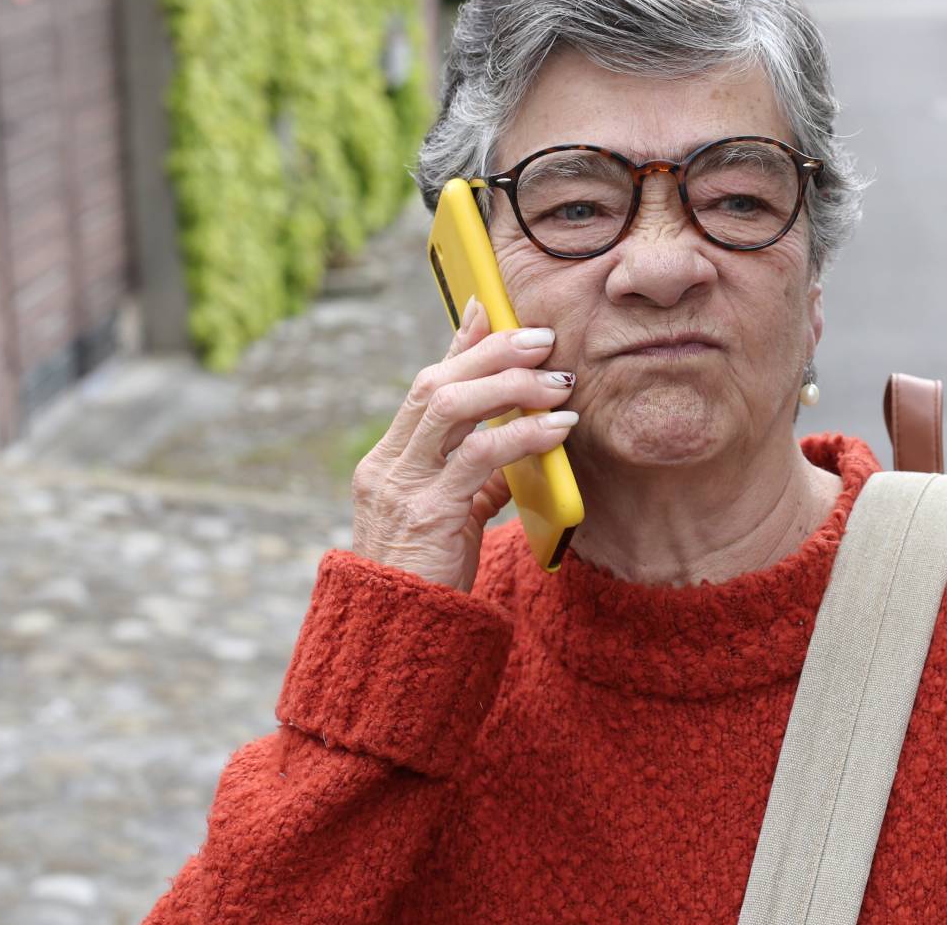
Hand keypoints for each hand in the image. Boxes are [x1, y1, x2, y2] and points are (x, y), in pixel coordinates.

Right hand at [349, 300, 577, 588]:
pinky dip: (522, 435)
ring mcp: (402, 488)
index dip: (460, 342)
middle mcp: (387, 467)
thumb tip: (518, 441)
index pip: (425, 386)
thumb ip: (474, 479)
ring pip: (450, 406)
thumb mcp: (450, 518)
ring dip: (510, 384)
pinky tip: (557, 428)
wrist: (399, 640)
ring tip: (558, 380)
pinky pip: (478, 457)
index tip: (492, 306)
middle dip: (492, 351)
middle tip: (543, 338)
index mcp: (388, 463)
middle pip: (436, 383)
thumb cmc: (429, 579)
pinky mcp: (428, 515)